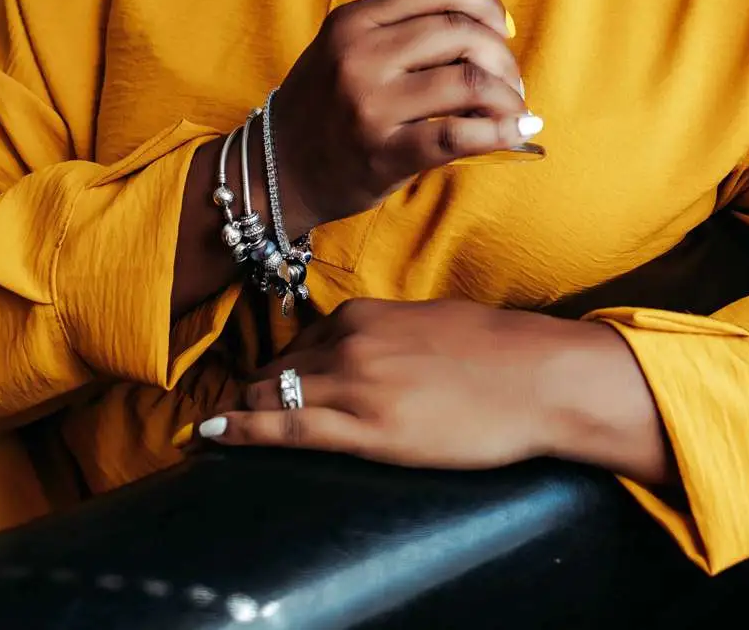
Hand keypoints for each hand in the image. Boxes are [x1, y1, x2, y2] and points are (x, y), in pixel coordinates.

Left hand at [198, 298, 573, 469]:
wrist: (534, 376)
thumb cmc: (492, 351)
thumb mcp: (428, 324)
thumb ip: (388, 333)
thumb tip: (370, 349)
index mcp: (365, 315)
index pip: (301, 342)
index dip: (278, 367)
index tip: (259, 381)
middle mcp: (350, 344)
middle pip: (280, 370)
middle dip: (253, 390)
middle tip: (229, 408)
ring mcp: (357, 387)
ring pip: (276, 396)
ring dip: (243, 410)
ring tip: (215, 426)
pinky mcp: (369, 431)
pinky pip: (290, 429)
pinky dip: (244, 430)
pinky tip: (214, 433)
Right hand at [275, 0, 534, 231]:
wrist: (276, 171)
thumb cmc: (323, 107)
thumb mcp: (345, 48)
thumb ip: (401, 30)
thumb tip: (489, 27)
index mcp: (355, 21)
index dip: (485, 2)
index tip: (501, 26)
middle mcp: (360, 54)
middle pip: (462, 32)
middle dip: (503, 55)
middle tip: (511, 79)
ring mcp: (370, 104)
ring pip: (469, 80)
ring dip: (507, 95)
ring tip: (514, 109)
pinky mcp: (383, 153)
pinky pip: (457, 135)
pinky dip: (500, 131)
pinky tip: (516, 132)